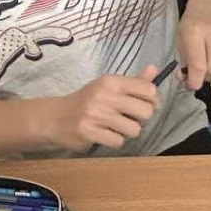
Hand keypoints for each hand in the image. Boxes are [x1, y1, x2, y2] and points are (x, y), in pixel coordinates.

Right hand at [45, 69, 163, 150]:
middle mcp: (105, 95)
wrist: (55, 117)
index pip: (149, 90)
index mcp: (111, 81)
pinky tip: (104, 134)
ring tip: (114, 127)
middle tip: (129, 119)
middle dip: (142, 120)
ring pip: (134, 129)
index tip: (145, 106)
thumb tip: (155, 69)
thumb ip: (134, 81)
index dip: (153, 102)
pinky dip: (114, 141)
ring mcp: (96, 114)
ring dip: (127, 132)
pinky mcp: (89, 131)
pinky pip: (118, 141)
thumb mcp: (108, 87)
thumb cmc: (87, 101)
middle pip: (146, 112)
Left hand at [176, 0, 210, 90]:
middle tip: (198, 71)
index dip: (194, 81)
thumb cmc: (193, 21)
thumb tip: (187, 80)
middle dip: (204, 77)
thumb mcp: (181, 37)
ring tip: (207, 63)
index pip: (199, 66)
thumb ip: (184, 60)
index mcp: (196, 33)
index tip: (189, 85)